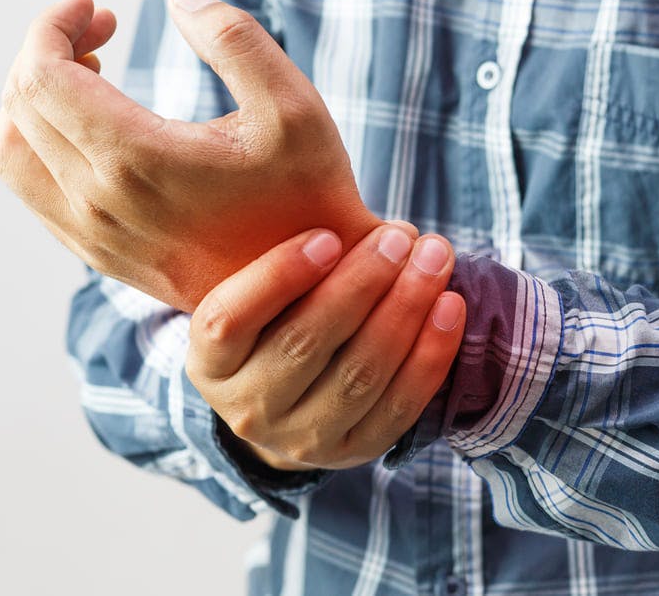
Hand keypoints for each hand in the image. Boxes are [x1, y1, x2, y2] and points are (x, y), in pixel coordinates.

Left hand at [0, 0, 379, 311]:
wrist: (313, 292)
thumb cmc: (309, 197)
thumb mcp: (293, 105)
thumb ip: (233, 37)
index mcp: (136, 161)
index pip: (39, 76)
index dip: (53, 26)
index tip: (95, 7)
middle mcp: (99, 204)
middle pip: (18, 106)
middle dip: (47, 49)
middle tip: (101, 29)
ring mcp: (94, 238)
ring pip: (10, 155)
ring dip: (32, 101)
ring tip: (88, 76)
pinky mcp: (101, 257)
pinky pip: (34, 194)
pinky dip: (42, 145)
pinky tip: (96, 126)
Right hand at [187, 225, 466, 470]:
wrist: (289, 402)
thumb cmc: (277, 319)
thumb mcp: (258, 291)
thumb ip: (288, 256)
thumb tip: (349, 206)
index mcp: (209, 362)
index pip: (228, 320)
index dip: (278, 276)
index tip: (328, 234)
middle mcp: (247, 408)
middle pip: (303, 343)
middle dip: (360, 283)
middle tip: (399, 238)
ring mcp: (300, 439)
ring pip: (358, 375)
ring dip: (404, 310)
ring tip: (434, 259)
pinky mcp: (352, 452)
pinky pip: (399, 405)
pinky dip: (431, 353)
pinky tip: (450, 306)